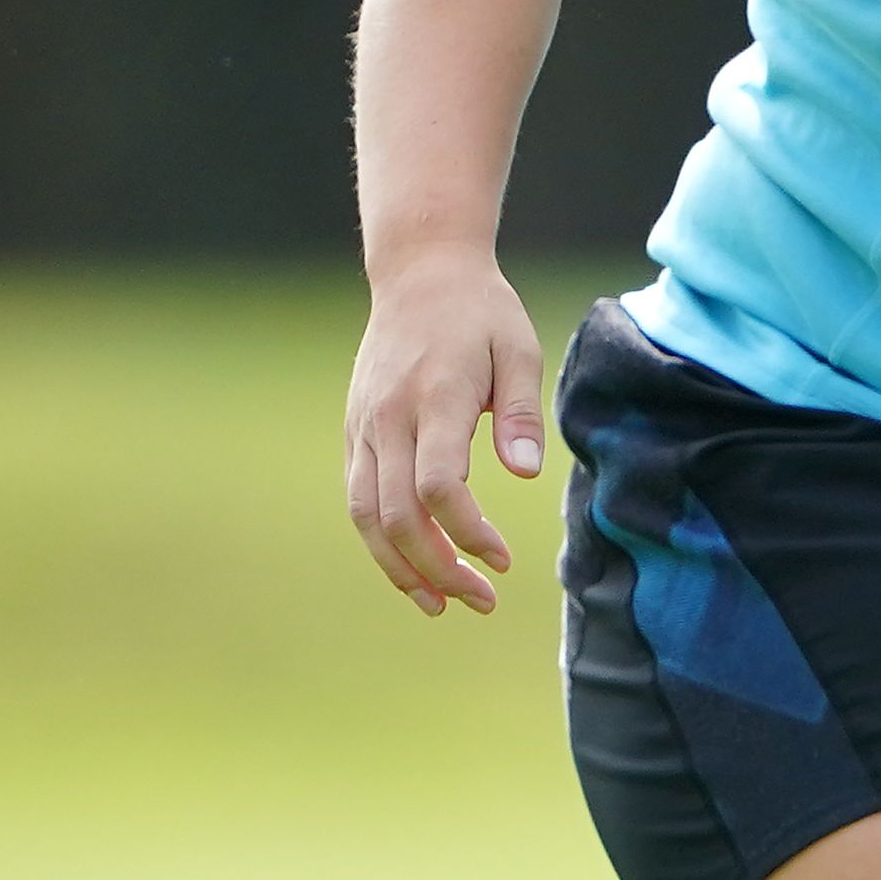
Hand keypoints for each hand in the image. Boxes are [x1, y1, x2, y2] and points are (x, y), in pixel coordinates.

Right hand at [343, 249, 545, 615]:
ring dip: (400, 567)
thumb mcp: (519, 349)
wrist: (420, 274)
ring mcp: (364, 427)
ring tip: (440, 605)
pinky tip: (412, 569)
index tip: (502, 559)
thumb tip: (526, 475)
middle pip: (397, 514)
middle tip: (481, 599)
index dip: (467, 533)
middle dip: (436, 568)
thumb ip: (523, 413)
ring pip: (366, 515)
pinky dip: (381, 541)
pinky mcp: (354, 432)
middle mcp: (388, 418)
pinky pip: (359, 498)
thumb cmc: (481, 314)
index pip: (438, 486)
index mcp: (434, 399)